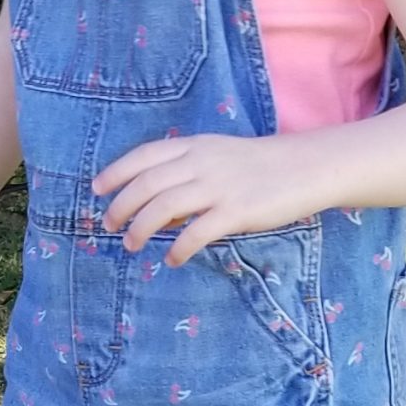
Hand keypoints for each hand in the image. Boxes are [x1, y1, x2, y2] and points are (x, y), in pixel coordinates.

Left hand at [93, 133, 324, 264]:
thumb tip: (157, 209)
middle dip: (121, 206)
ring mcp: (219, 186)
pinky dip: (178, 248)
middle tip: (110, 226)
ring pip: (164, 207)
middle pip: (146, 184)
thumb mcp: (219, 157)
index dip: (116, 173)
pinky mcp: (238, 211)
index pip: (144, 156)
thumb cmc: (260, 165)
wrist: (307, 167)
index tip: (97, 190)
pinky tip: (172, 259)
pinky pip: (197, 233)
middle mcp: (201, 162)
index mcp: (195, 146)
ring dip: (141, 229)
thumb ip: (187, 174)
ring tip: (132, 246)